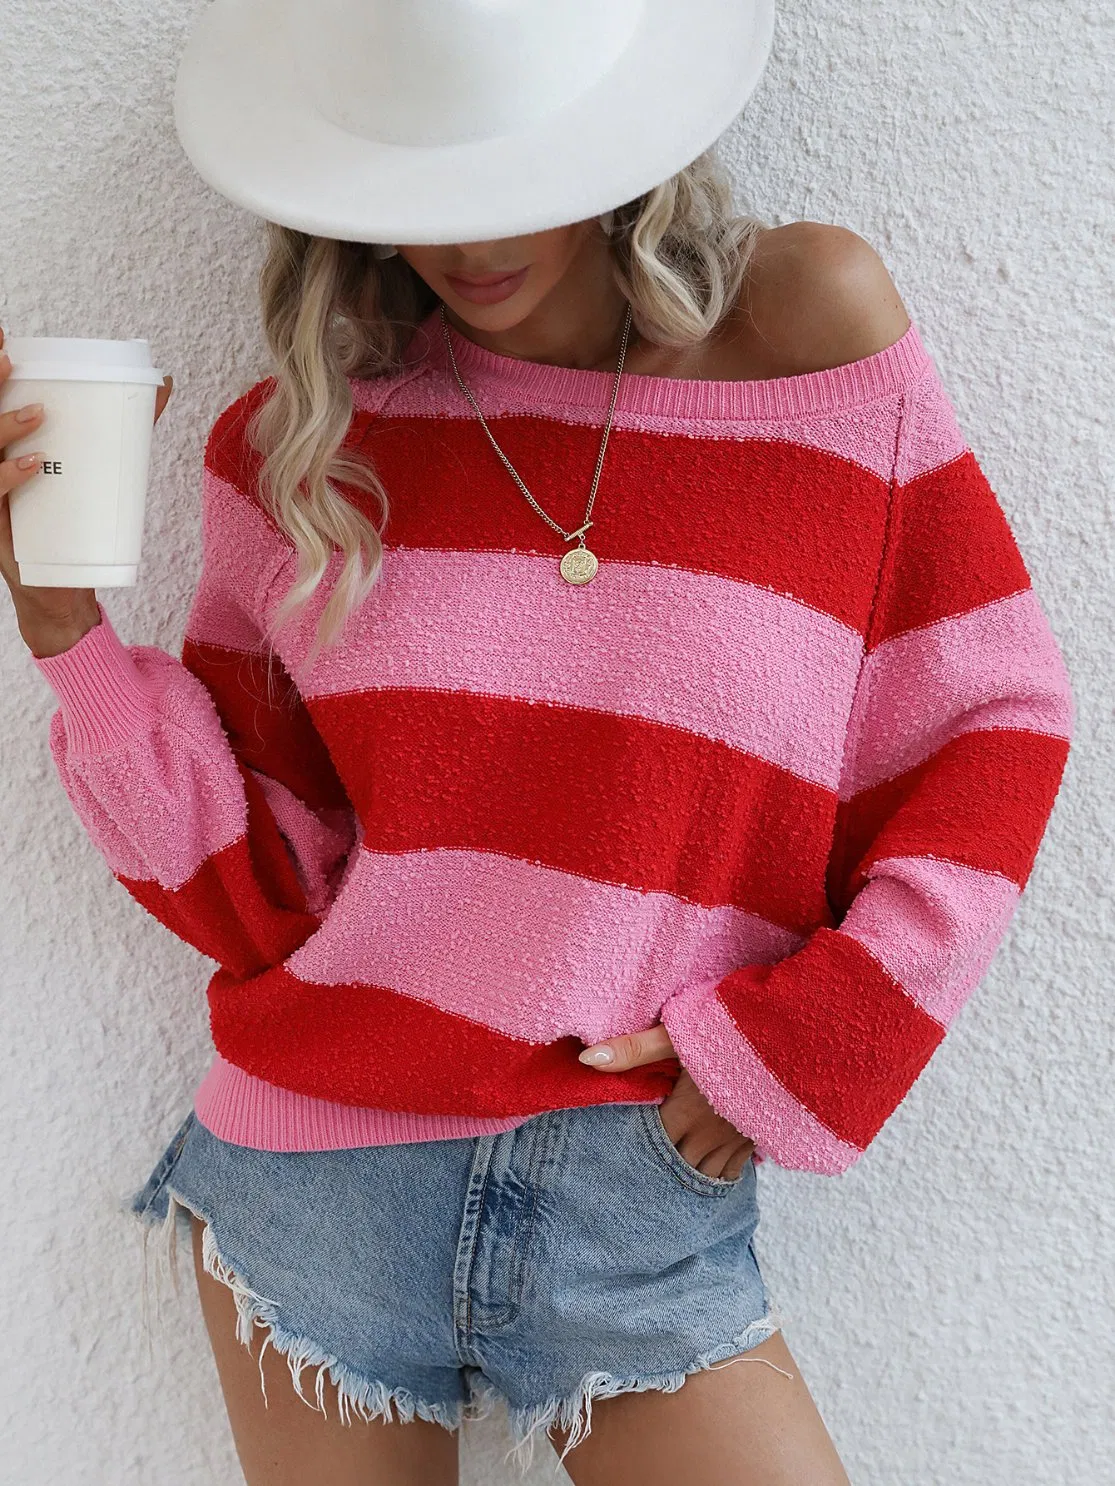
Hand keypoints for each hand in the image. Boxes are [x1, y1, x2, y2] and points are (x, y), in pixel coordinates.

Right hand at [0, 322, 172, 653]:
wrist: (62, 587)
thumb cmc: (76, 522)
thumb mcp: (99, 469)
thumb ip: (126, 427)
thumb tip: (164, 382)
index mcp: (6, 445)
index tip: (5, 339)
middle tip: (11, 360)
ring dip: (5, 427)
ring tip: (39, 415)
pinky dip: (10, 475)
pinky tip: (32, 464)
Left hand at [578, 1022, 756, 1180]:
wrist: (792, 1044)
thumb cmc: (730, 1032)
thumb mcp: (677, 1035)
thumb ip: (633, 1049)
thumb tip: (586, 1060)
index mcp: (683, 1111)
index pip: (650, 1144)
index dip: (633, 1151)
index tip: (614, 1159)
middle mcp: (707, 1134)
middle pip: (675, 1166)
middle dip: (657, 1173)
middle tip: (635, 1187)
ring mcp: (734, 1141)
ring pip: (703, 1175)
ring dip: (685, 1180)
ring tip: (666, 1191)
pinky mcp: (756, 1140)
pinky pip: (733, 1172)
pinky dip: (717, 1178)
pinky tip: (707, 1178)